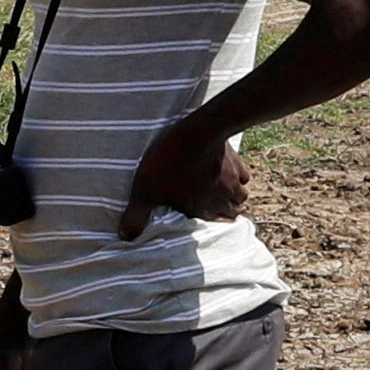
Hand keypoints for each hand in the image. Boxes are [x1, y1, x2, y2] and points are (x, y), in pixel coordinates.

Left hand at [123, 113, 253, 233]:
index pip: (219, 226)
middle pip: (234, 211)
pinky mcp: (237, 161)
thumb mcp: (146, 191)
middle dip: (226, 210)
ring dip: (233, 194)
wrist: (197, 132)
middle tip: (214, 204)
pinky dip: (238, 175)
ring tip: (221, 189)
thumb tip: (125, 237)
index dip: (215, 224)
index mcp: (204, 211)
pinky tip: (227, 170)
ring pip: (242, 195)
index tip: (208, 219)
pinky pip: (244, 175)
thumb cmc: (169, 163)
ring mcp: (233, 180)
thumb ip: (137, 215)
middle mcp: (223, 199)